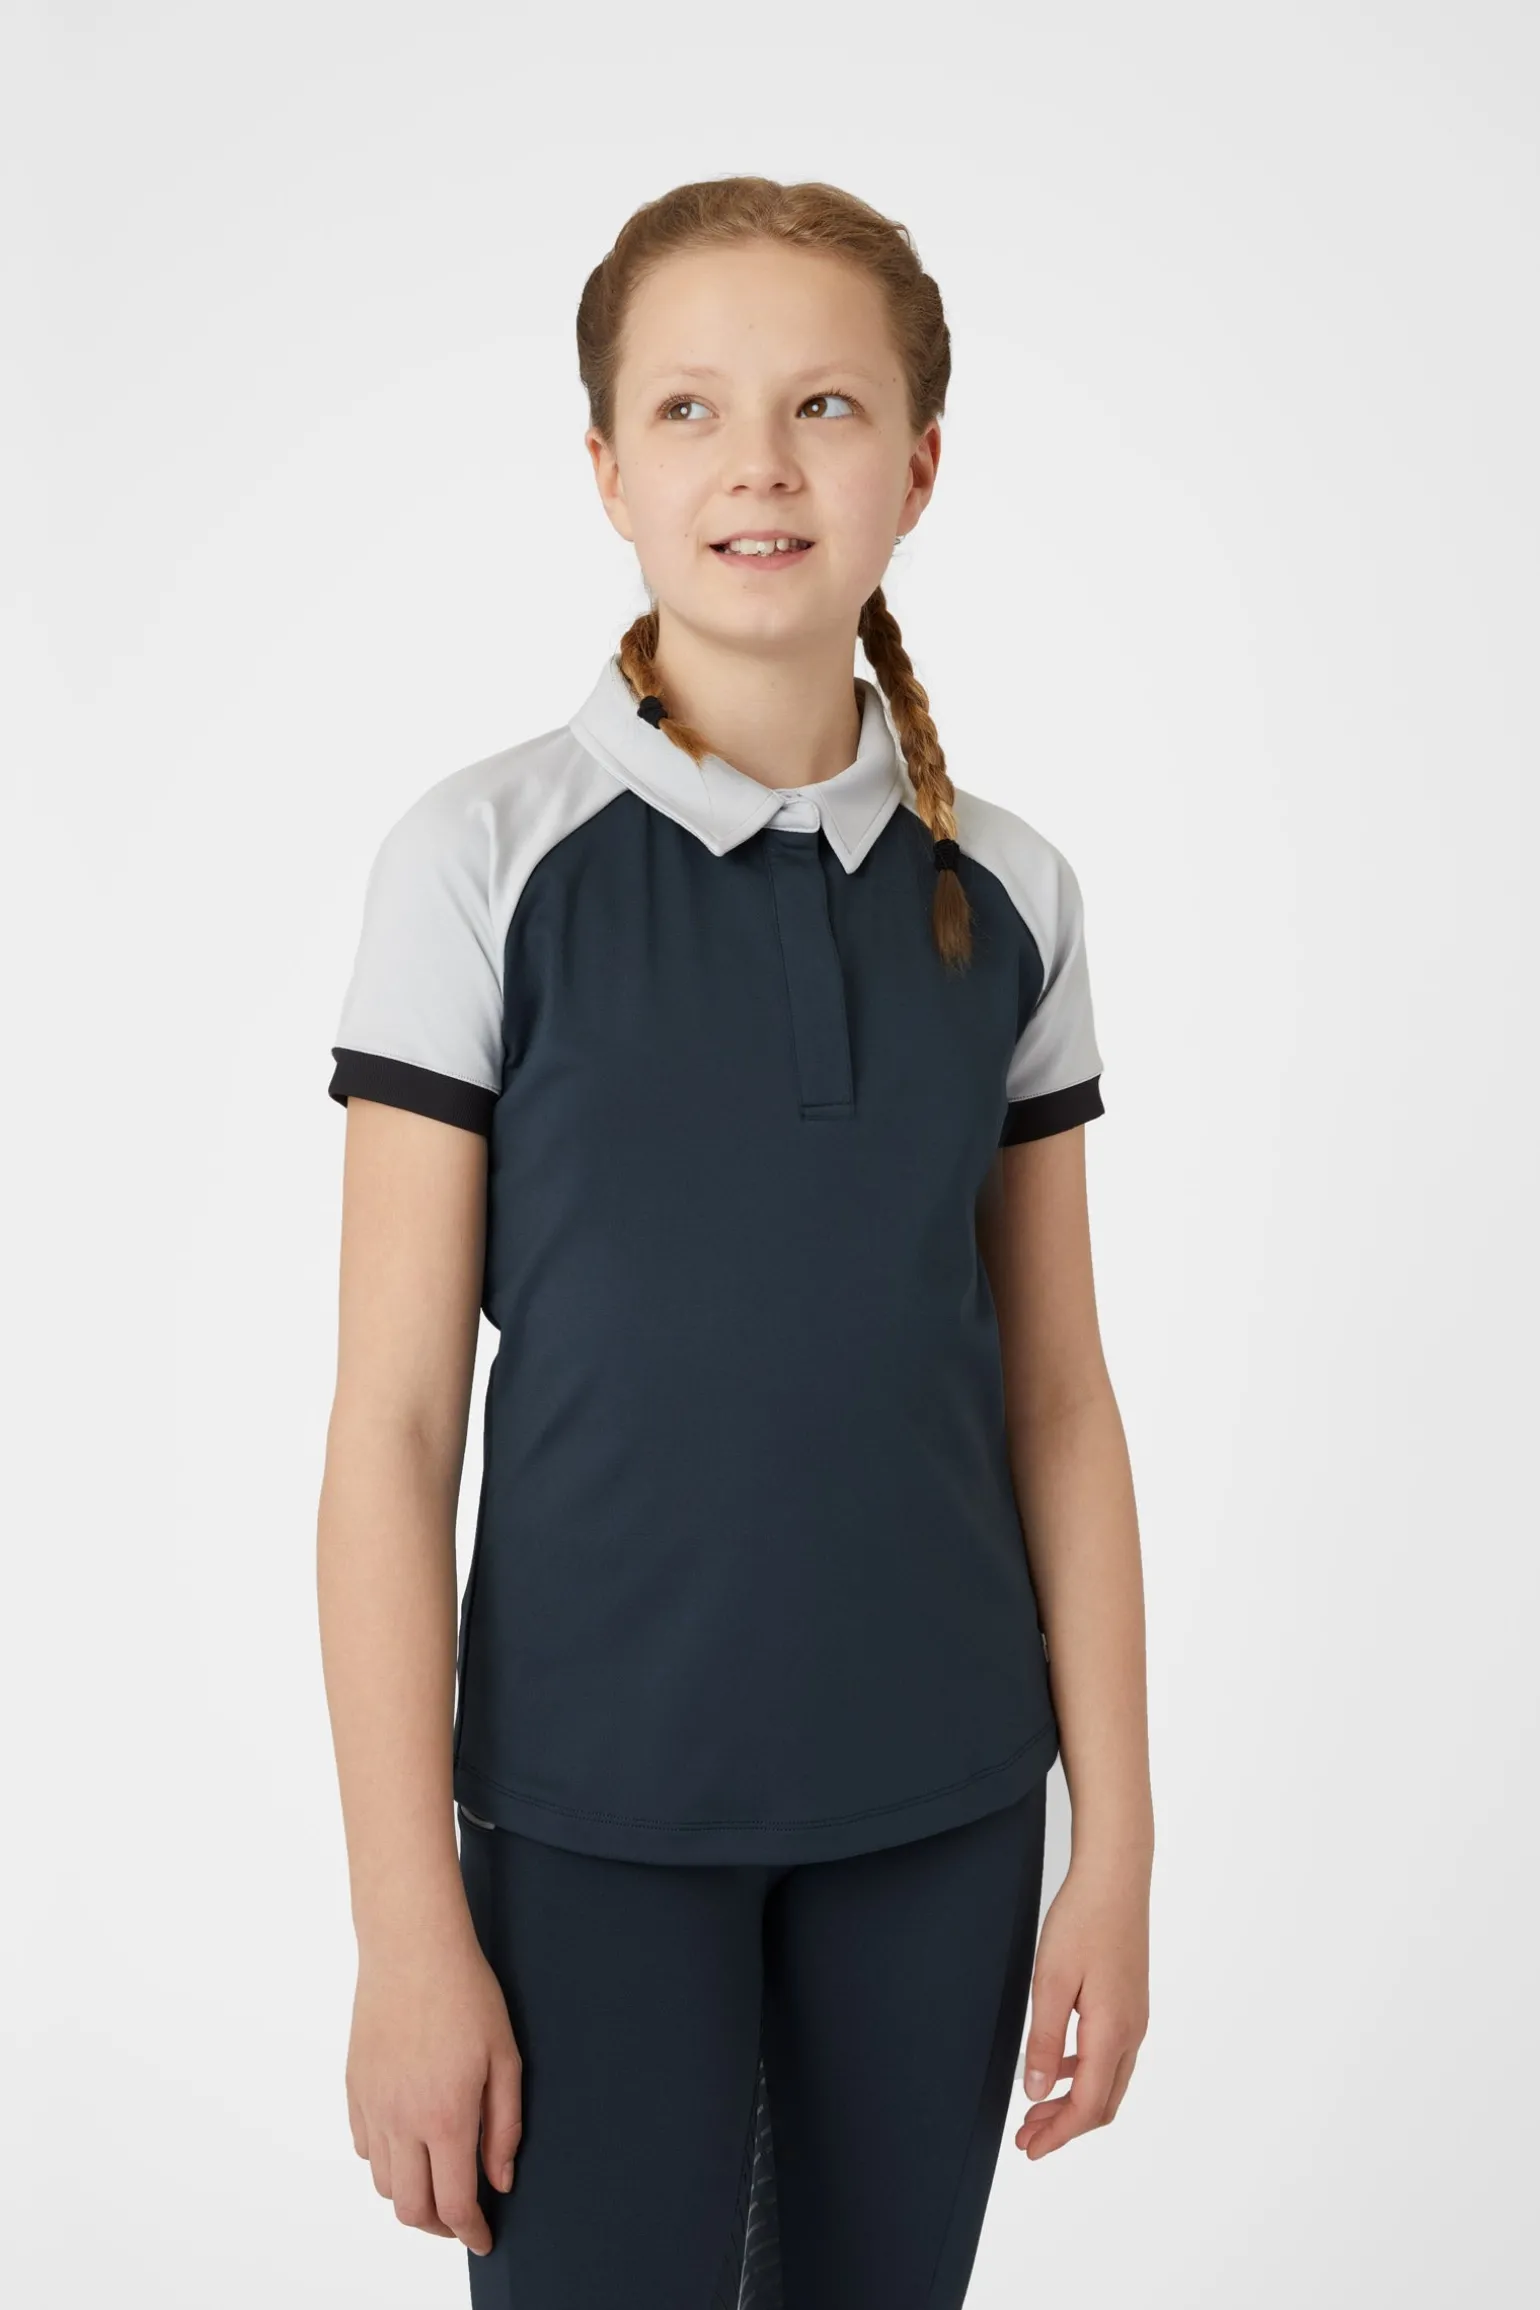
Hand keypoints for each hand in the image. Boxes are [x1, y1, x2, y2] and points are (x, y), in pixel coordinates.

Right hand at [345, 1932, 522, 2256]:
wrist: (411, 1947)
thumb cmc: (465, 1994)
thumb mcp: (505, 2057)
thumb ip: (505, 2126)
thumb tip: (500, 2180)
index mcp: (445, 2116)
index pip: (454, 2202)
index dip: (471, 2231)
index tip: (484, 2239)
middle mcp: (401, 2121)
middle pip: (412, 2209)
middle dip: (440, 2226)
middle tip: (463, 2217)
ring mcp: (372, 2106)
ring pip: (385, 2184)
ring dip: (412, 2195)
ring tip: (438, 2180)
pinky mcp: (354, 2089)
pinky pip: (366, 2148)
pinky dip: (387, 2162)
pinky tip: (410, 2143)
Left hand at [1015, 1852, 1148, 2158]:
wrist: (1115, 1877)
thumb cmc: (1083, 1921)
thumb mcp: (1051, 1981)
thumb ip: (1045, 2041)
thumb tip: (1037, 2093)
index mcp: (1112, 2032)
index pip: (1088, 2106)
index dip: (1059, 2134)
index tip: (1030, 2149)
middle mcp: (1132, 2032)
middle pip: (1103, 2102)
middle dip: (1066, 2126)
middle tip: (1027, 2138)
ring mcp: (1135, 2018)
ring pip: (1108, 2081)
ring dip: (1074, 2102)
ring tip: (1036, 2110)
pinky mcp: (1130, 2004)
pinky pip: (1110, 2056)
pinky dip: (1083, 2074)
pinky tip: (1057, 2067)